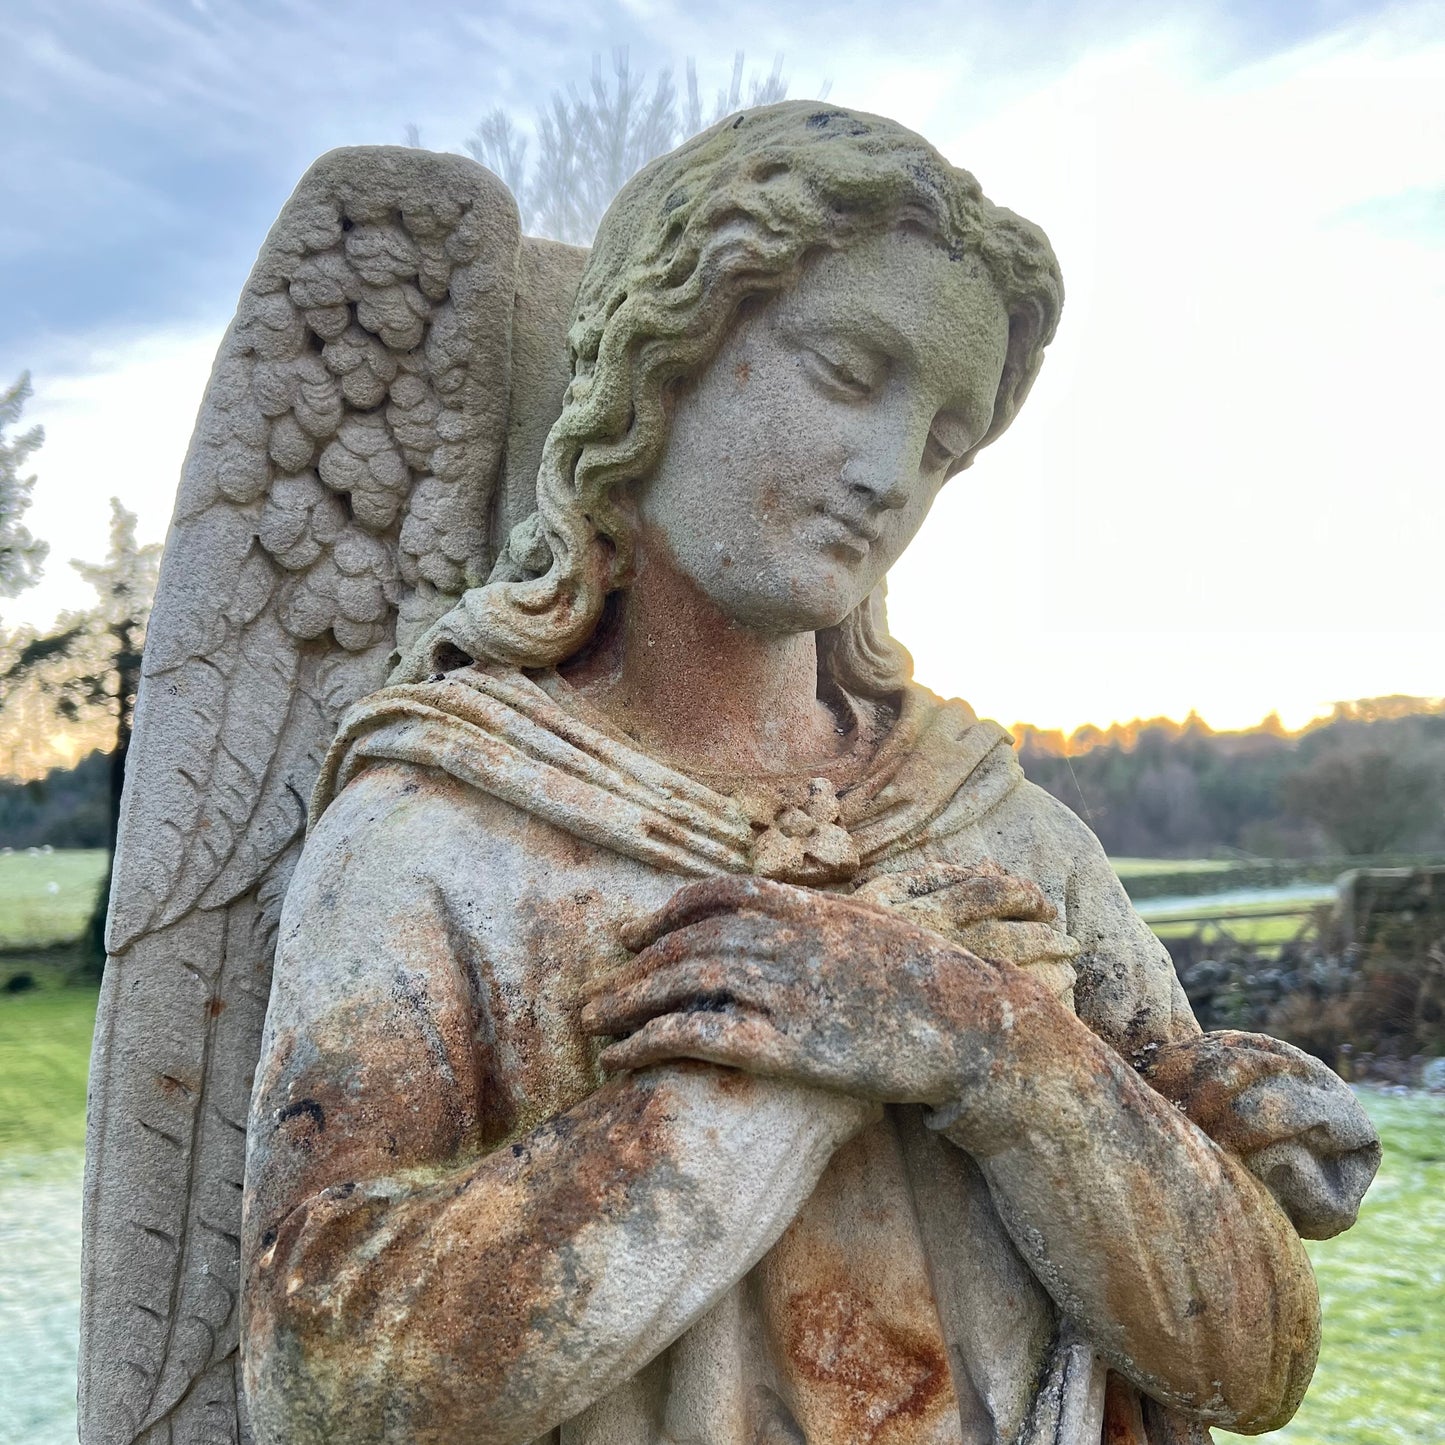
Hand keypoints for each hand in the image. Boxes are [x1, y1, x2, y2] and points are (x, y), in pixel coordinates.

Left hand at [582, 874, 1062, 1106]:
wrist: (972, 1024)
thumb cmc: (928, 978)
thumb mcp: (873, 927)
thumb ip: (822, 921)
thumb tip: (791, 919)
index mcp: (808, 907)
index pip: (718, 894)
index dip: (667, 913)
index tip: (633, 933)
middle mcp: (788, 939)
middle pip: (688, 942)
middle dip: (633, 968)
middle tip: (592, 994)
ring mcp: (786, 989)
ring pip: (683, 984)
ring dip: (627, 1004)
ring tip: (590, 1027)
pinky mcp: (789, 1045)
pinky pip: (700, 1035)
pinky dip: (650, 1042)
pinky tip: (622, 1059)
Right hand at [853, 860, 1079, 1001]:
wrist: (823, 1002)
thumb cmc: (847, 940)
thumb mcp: (880, 894)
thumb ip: (930, 877)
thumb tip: (984, 868)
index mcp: (933, 910)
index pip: (995, 891)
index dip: (1026, 893)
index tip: (1042, 903)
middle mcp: (952, 945)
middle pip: (1021, 932)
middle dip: (1050, 933)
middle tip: (1068, 939)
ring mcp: (957, 984)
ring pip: (1025, 970)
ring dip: (1055, 964)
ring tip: (1070, 964)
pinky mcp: (960, 1016)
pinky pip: (1013, 1006)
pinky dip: (1044, 996)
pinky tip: (1055, 994)